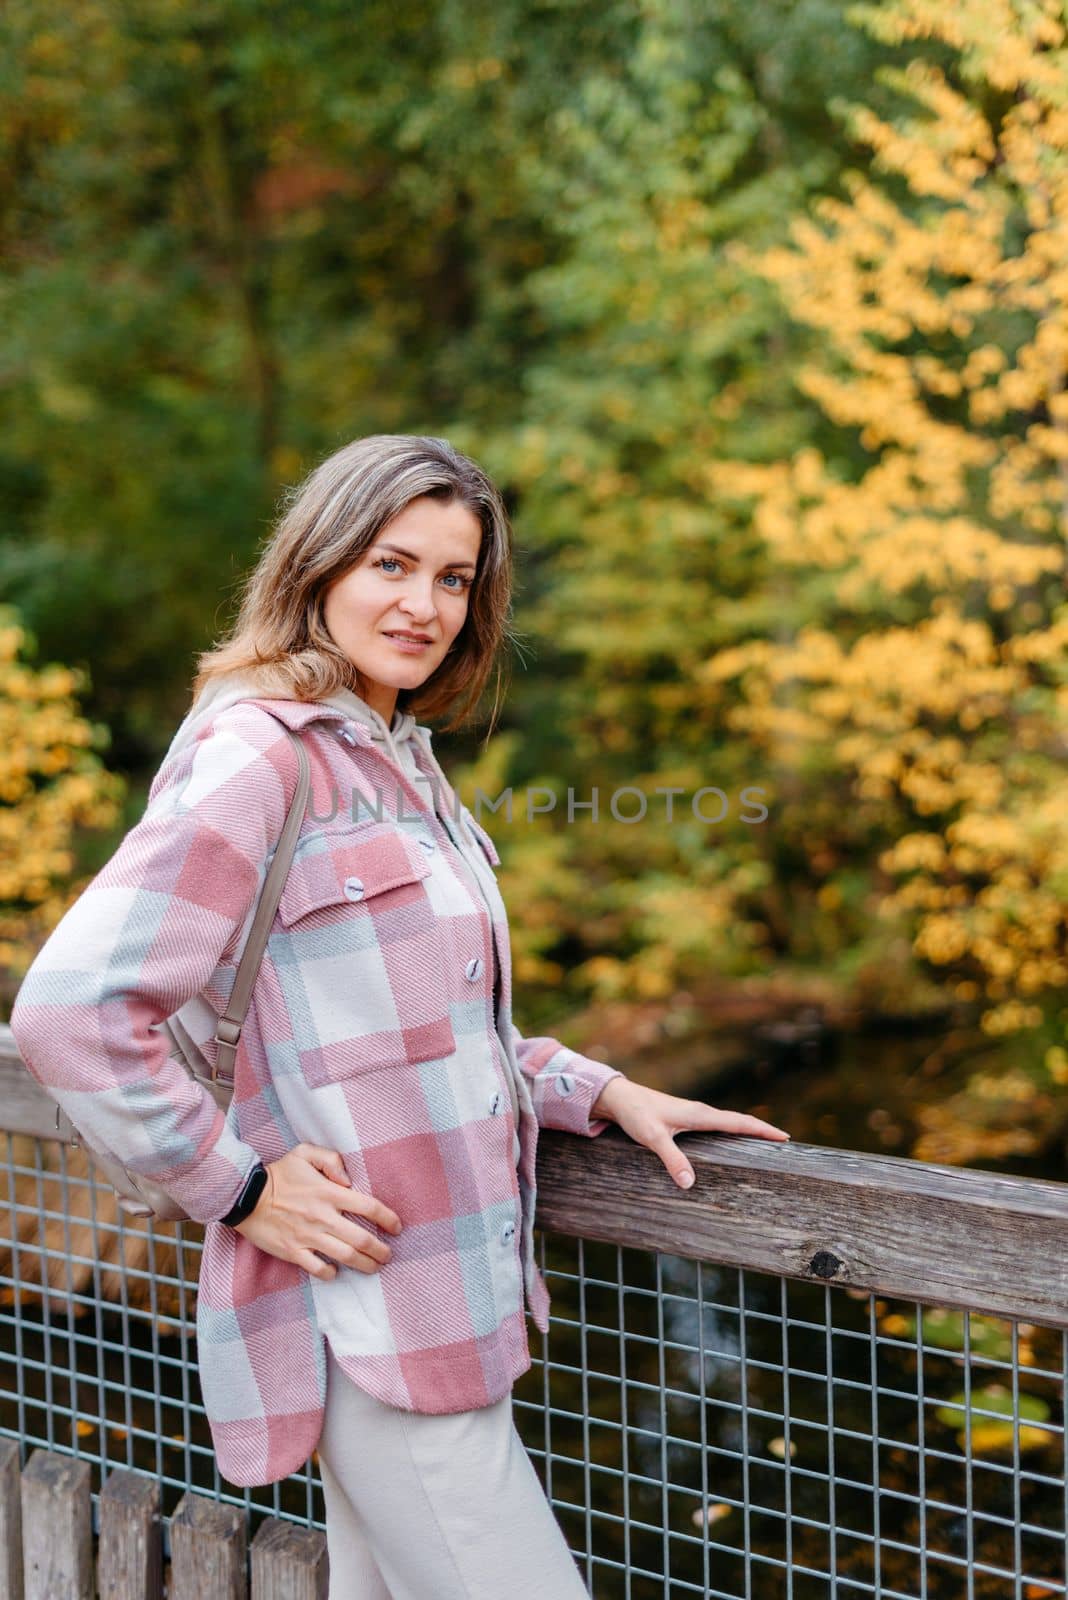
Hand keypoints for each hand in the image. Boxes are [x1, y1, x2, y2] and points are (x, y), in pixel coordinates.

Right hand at [233, 1142, 403, 1279]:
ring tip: (374, 1267)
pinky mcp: (292, 1251)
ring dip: (364, 1264)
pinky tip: (336, 1271)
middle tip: (388, 1255)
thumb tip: (348, 1180)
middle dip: (380, 1250)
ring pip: (345, 1256)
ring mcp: (308, 1236)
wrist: (245, 1196)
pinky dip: (331, 1273)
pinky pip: (317, 1268)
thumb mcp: (304, 1153)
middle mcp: (322, 1217)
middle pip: (361, 1239)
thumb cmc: (279, 1174)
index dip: (388, 1218)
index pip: (368, 1207)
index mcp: (328, 1193)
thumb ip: (331, 1159)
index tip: (397, 1227)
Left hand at [590, 1076, 789, 1189]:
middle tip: (783, 1142)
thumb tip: (689, 1184)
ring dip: (746, 1131)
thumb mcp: (653, 1138)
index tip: (785, 1137)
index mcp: (699, 1115)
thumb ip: (672, 1159)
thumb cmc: (636, 1114)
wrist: (618, 1098)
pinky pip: (715, 1126)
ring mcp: (692, 1115)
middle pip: (739, 1121)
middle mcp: (700, 1112)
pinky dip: (729, 1132)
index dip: (763, 1130)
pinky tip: (728, 1143)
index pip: (739, 1122)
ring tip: (763, 1143)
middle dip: (761, 1130)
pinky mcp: (683, 1119)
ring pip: (727, 1123)